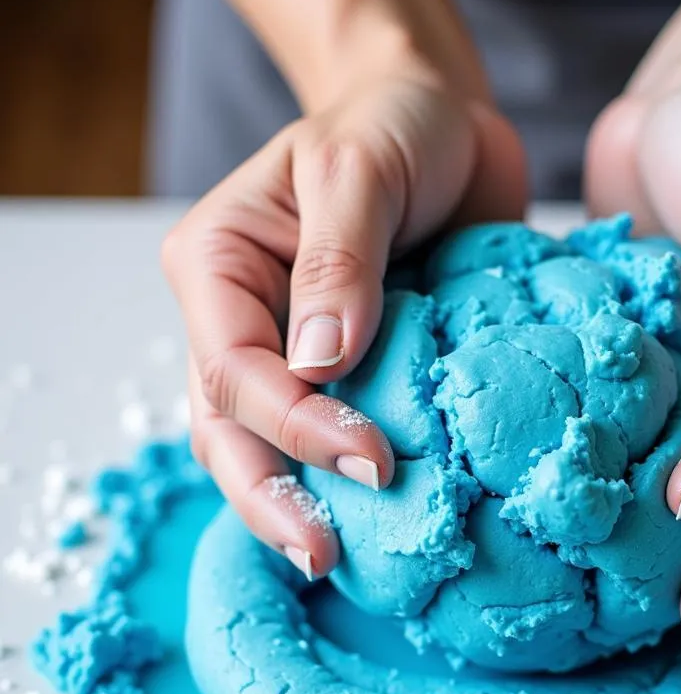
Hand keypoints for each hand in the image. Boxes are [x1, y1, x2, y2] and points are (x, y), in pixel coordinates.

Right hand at [162, 58, 525, 578]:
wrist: (447, 132)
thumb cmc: (393, 130)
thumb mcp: (359, 169)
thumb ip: (338, 260)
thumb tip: (321, 362)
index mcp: (220, 270)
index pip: (236, 373)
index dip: (297, 426)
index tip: (373, 460)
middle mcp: (244, 325)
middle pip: (230, 433)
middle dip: (273, 499)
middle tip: (323, 556)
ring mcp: (294, 358)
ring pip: (267, 451)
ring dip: (299, 506)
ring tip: (338, 562)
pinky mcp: (355, 378)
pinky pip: (332, 440)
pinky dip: (346, 484)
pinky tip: (379, 527)